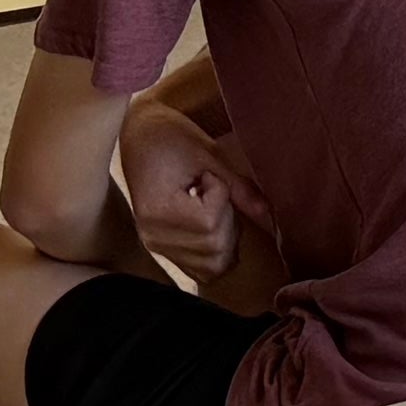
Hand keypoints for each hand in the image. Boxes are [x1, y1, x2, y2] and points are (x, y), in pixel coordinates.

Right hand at [116, 104, 260, 289]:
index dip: (220, 196)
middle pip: (213, 248)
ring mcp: (156, 246)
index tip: (208, 175)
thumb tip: (266, 213)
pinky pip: (200, 270)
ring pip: (211, 266)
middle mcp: (154, 235)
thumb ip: (238, 188)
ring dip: (225, 239)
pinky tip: (211, 224)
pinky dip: (216, 253)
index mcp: (158, 209)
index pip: (209, 221)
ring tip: (212, 207)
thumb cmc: (171, 137)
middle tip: (215, 191)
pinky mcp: (162, 250)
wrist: (139, 135)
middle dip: (228, 220)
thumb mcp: (208, 154)